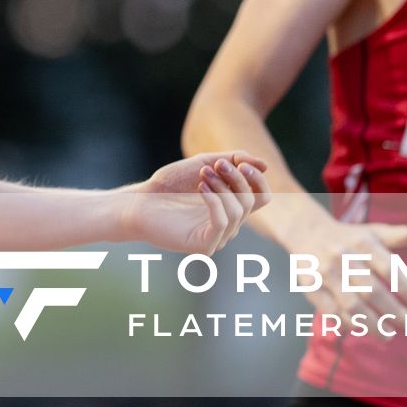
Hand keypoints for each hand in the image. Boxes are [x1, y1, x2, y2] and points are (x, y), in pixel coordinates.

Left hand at [123, 152, 270, 254]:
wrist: (141, 201)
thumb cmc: (170, 184)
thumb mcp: (205, 164)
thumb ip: (234, 161)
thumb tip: (265, 165)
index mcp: (232, 206)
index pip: (261, 197)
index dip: (257, 180)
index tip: (240, 163)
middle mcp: (229, 224)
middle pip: (250, 201)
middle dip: (235, 179)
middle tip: (214, 165)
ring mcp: (217, 237)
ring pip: (238, 211)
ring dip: (222, 187)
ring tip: (202, 175)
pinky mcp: (204, 246)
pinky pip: (221, 223)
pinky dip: (215, 201)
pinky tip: (201, 188)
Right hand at [295, 221, 406, 329]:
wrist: (307, 232)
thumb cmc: (349, 237)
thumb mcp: (373, 232)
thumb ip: (399, 236)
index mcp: (363, 243)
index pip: (389, 268)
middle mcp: (343, 257)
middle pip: (372, 291)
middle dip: (392, 311)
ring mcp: (326, 273)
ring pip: (352, 305)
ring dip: (372, 324)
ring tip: (388, 336)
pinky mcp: (310, 286)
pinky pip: (331, 311)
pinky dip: (346, 323)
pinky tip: (360, 330)